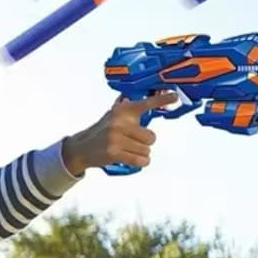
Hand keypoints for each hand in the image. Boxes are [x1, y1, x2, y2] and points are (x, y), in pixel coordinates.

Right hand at [62, 92, 178, 174]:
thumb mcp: (114, 116)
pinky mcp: (114, 152)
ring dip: (141, 153)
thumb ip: (131, 110)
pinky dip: (141, 162)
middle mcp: (119, 122)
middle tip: (134, 142)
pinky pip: (139, 160)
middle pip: (151, 137)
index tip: (174, 96)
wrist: (82, 147)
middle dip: (145, 143)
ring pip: (146, 150)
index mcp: (122, 110)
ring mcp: (116, 138)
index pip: (146, 103)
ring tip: (129, 150)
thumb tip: (154, 101)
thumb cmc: (101, 132)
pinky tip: (134, 160)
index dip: (162, 99)